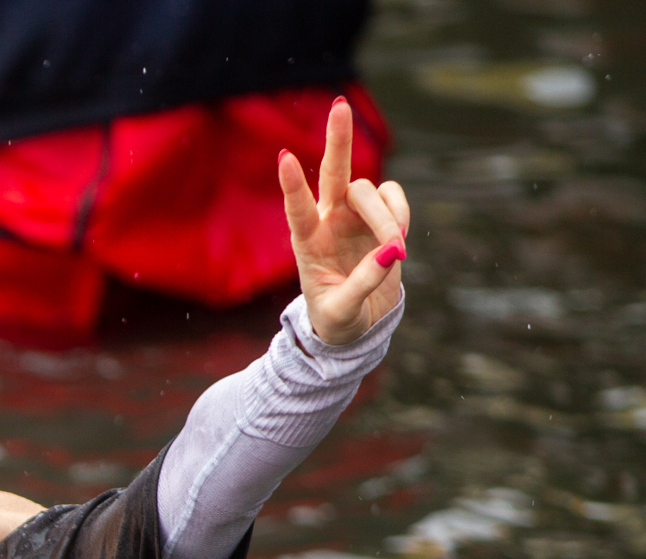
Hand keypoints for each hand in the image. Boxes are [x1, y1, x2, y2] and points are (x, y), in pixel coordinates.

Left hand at [281, 97, 408, 345]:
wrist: (355, 325)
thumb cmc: (337, 321)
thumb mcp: (341, 312)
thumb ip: (362, 284)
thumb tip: (390, 253)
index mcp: (307, 244)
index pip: (297, 209)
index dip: (292, 185)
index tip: (284, 157)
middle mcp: (329, 222)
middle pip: (333, 172)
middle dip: (338, 140)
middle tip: (340, 105)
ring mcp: (355, 216)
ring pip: (373, 192)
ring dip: (388, 217)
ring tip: (395, 250)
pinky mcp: (381, 217)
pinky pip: (394, 197)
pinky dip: (401, 214)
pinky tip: (397, 241)